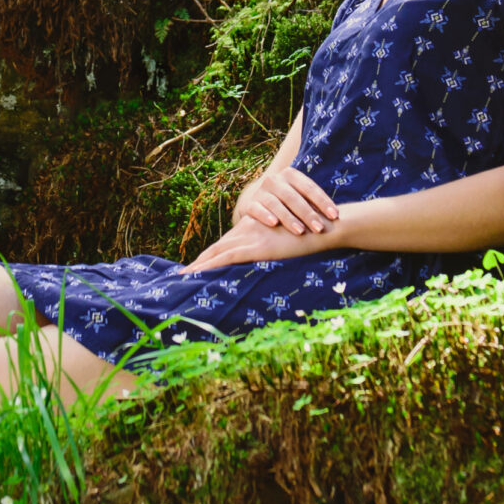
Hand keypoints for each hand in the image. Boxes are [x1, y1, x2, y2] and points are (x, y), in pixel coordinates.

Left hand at [181, 216, 338, 273]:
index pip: (226, 244)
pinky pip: (225, 257)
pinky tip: (198, 272)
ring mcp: (250, 238)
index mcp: (253, 229)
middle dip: (198, 262)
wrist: (324, 226)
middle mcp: (247, 230)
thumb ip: (278, 245)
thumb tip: (276, 256)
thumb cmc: (311, 234)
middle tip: (179, 274)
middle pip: (216, 248)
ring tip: (181, 276)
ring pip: (215, 253)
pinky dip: (209, 265)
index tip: (196, 267)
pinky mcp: (256, 246)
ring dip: (198, 265)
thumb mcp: (290, 240)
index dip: (210, 256)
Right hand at [237, 162, 340, 235]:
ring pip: (276, 204)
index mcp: (291, 174)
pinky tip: (274, 224)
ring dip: (289, 218)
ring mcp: (261, 191)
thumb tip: (341, 217)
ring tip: (300, 231)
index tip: (335, 216)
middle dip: (308, 214)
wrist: (256, 201)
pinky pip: (257, 209)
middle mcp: (275, 180)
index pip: (310, 188)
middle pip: (294, 197)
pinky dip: (265, 215)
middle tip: (320, 228)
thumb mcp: (299, 196)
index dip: (323, 201)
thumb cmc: (287, 201)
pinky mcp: (249, 204)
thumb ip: (313, 202)